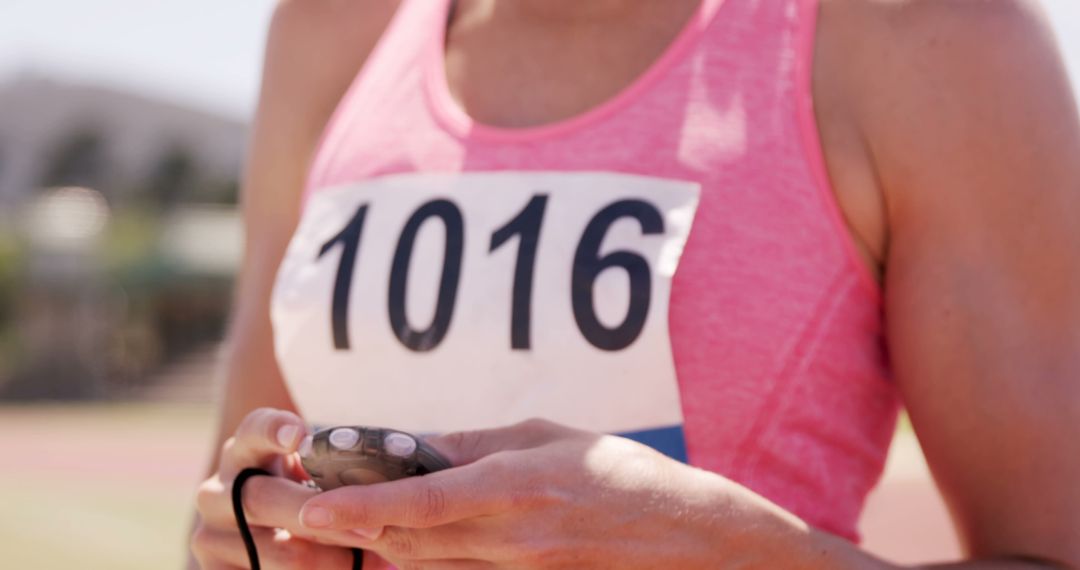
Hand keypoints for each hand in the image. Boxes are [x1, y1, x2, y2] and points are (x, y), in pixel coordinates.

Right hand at [190, 407, 361, 568]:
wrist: (261, 541)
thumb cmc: (304, 498)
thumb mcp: (310, 476)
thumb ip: (333, 472)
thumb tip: (381, 487)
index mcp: (244, 452)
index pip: (252, 431)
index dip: (273, 431)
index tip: (299, 436)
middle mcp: (216, 492)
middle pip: (266, 499)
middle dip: (327, 514)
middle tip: (374, 529)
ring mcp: (210, 538)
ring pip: (283, 552)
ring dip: (336, 559)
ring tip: (378, 560)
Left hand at [297, 419, 782, 568]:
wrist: (689, 541)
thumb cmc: (626, 477)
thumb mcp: (553, 438)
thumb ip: (482, 443)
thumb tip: (424, 445)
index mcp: (517, 489)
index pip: (421, 503)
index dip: (362, 508)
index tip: (316, 508)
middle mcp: (512, 541)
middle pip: (410, 542)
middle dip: (357, 528)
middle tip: (315, 509)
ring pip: (428, 566)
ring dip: (386, 545)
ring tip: (355, 521)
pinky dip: (430, 561)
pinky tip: (419, 541)